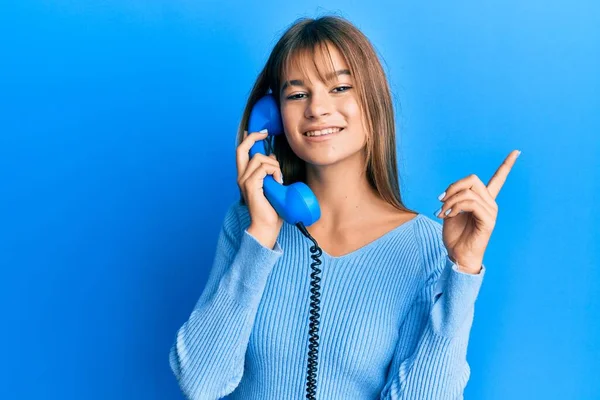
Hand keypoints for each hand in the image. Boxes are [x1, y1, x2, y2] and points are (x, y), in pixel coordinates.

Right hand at [236, 129, 284, 246]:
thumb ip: (270, 171)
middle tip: (265, 134)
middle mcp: (241, 177)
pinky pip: (263, 168)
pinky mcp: (250, 185)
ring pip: (258, 158)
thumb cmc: (271, 208)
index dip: (249, 138)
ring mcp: (244, 181)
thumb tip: (272, 156)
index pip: (242, 151)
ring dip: (273, 164)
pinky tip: (279, 181)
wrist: (266, 226)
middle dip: (253, 137)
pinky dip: (274, 171)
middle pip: (241, 148)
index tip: (262, 133)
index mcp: (245, 176)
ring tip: (279, 177)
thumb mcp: (272, 185)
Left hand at [435, 150, 520, 273]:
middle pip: (473, 179)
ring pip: (469, 192)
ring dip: (450, 201)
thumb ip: (453, 197)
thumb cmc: (454, 234)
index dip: (507, 165)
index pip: (498, 179)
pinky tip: (448, 216)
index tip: (517, 151)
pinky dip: (455, 207)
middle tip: (441, 200)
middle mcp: (490, 203)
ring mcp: (491, 211)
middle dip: (453, 187)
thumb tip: (450, 192)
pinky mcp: (488, 220)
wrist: (457, 254)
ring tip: (442, 213)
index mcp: (483, 199)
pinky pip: (471, 204)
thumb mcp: (450, 210)